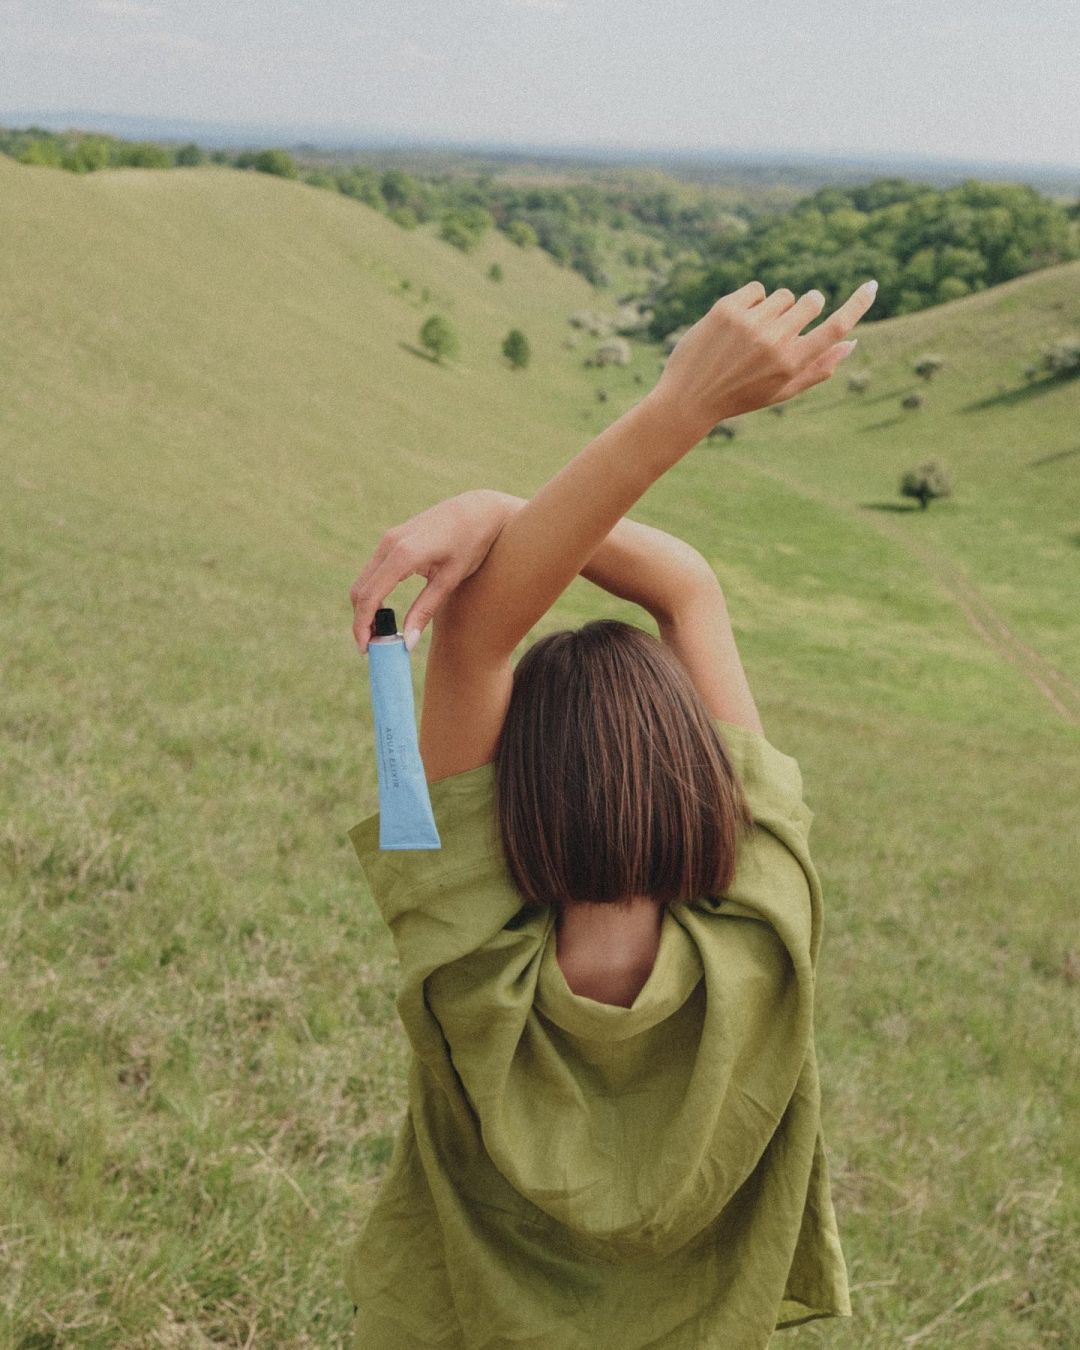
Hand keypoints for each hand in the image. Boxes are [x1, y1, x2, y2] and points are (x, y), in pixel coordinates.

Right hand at [349, 489, 514, 651]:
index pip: (371, 597)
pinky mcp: (391, 539)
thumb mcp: (450, 580)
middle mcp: (390, 544)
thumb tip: (406, 643)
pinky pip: (373, 571)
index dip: (363, 626)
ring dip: (365, 608)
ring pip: (364, 581)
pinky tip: (384, 611)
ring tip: (379, 633)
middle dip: (361, 620)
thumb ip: (425, 610)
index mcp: (405, 554)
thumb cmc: (471, 544)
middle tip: (372, 646)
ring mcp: (388, 539)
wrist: (478, 510)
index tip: (366, 649)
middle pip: (361, 590)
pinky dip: (372, 593)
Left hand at [651, 279, 876, 439]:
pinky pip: (756, 289)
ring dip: (774, 308)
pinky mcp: (726, 309)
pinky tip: (736, 324)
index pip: (836, 327)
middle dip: (806, 306)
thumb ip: (818, 368)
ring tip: (752, 334)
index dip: (858, 304)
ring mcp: (750, 323)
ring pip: (782, 295)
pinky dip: (752, 301)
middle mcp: (774, 341)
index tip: (873, 285)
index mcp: (791, 364)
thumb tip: (853, 342)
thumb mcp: (781, 390)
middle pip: (811, 301)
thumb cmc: (739, 397)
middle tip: (786, 325)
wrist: (687, 399)